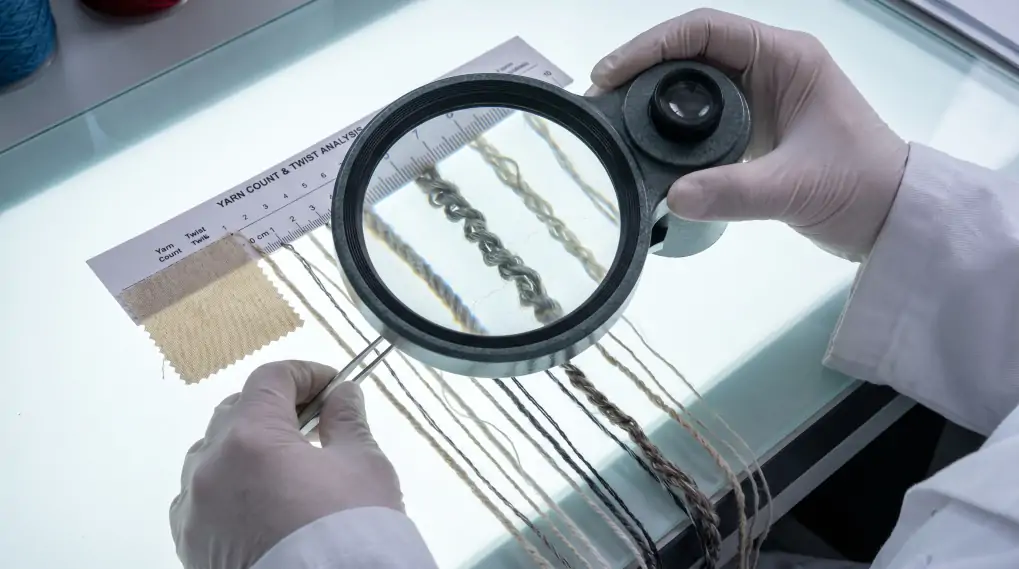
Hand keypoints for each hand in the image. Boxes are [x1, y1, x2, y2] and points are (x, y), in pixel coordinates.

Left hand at [170, 361, 402, 568]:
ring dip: (245, 447)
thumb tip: (342, 395)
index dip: (305, 374)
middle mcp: (210, 468)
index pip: (270, 379)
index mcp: (251, 438)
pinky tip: (259, 501)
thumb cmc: (350, 533)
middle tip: (314, 420)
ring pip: (211, 456)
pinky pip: (201, 499)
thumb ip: (347, 421)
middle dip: (274, 407)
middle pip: (235, 412)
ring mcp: (194, 509)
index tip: (332, 385)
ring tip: (286, 464)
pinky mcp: (191, 545)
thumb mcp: (364, 467)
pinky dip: (227, 488)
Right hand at [590, 8, 908, 260]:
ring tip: (610, 120)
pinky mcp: (753, 127)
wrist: (891, 217)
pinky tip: (643, 143)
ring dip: (650, 97)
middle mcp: (768, 67)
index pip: (704, 30)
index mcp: (784, 58)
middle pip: (689, 51)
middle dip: (640, 69)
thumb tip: (670, 197)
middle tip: (599, 100)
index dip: (651, 45)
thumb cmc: (860, 186)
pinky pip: (700, 115)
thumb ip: (733, 191)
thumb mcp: (795, 186)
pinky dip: (668, 125)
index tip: (610, 74)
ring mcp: (759, 97)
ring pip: (691, 82)